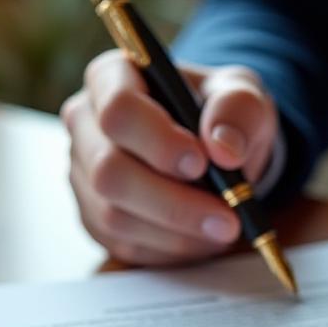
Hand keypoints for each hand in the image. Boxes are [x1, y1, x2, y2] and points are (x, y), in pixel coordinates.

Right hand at [61, 50, 277, 264]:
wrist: (214, 149)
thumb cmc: (220, 114)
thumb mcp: (244, 96)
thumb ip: (239, 110)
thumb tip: (224, 149)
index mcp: (113, 78)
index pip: (117, 108)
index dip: (157, 141)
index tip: (201, 163)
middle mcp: (86, 124)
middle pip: (108, 171)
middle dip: (172, 202)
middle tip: (226, 217)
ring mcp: (83, 173)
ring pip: (113, 215)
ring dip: (176, 232)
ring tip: (223, 230)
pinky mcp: (93, 216)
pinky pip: (122, 243)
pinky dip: (168, 249)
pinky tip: (201, 239)